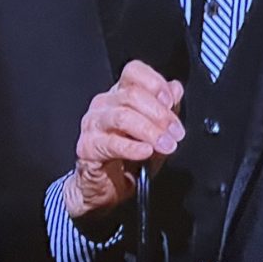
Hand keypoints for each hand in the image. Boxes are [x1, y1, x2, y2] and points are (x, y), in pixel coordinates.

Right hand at [65, 60, 183, 218]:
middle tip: (176, 132)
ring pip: (122, 116)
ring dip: (150, 131)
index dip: (154, 82)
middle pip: (132, 95)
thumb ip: (166, 109)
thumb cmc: (129, 159)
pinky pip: (110, 143)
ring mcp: (92, 124)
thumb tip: (176, 88)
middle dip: (160, 114)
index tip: (171, 101)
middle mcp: (103, 104)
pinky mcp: (86, 147)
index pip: (133, 71)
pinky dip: (132, 147)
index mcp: (119, 94)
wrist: (106, 189)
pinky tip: (146, 152)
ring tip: (166, 145)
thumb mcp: (156, 132)